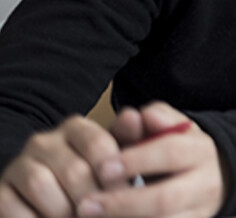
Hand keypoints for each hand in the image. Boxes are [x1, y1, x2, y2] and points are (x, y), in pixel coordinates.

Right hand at [0, 116, 124, 217]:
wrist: (52, 199)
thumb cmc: (93, 179)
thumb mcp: (114, 161)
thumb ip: (127, 140)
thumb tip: (133, 117)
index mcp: (76, 128)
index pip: (98, 145)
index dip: (113, 176)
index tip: (124, 196)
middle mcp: (44, 141)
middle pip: (73, 170)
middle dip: (92, 199)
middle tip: (104, 213)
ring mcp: (20, 164)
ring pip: (41, 185)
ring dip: (63, 211)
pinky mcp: (1, 190)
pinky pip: (13, 206)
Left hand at [75, 103, 223, 217]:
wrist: (215, 176)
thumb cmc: (180, 149)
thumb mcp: (173, 128)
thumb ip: (154, 118)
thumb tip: (140, 116)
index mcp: (201, 151)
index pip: (171, 153)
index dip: (136, 160)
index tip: (102, 168)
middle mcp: (204, 184)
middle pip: (166, 198)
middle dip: (124, 203)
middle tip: (86, 205)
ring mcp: (198, 211)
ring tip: (90, 217)